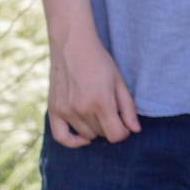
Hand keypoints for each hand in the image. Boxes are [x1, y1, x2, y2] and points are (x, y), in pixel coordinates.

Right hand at [46, 29, 139, 146]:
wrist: (72, 47)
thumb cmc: (100, 62)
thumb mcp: (119, 81)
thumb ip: (128, 108)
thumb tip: (135, 130)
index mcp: (101, 101)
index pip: (116, 134)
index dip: (124, 133)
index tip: (126, 125)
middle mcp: (82, 109)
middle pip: (101, 134)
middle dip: (111, 126)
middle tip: (112, 112)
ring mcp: (66, 111)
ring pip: (86, 135)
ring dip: (96, 130)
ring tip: (99, 113)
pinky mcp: (53, 110)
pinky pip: (61, 137)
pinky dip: (73, 142)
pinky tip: (83, 139)